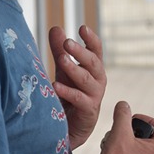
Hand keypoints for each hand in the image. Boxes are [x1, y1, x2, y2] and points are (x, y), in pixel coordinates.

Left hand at [49, 25, 106, 148]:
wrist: (71, 126)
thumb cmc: (69, 93)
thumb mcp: (64, 70)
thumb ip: (60, 50)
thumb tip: (56, 27)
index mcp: (94, 68)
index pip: (96, 50)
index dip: (91, 39)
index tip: (82, 27)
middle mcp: (98, 80)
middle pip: (92, 62)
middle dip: (80, 52)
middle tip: (66, 42)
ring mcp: (95, 95)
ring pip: (87, 79)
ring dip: (74, 68)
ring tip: (61, 59)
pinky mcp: (88, 111)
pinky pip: (79, 99)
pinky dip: (68, 92)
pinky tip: (55, 86)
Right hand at [88, 101, 153, 153]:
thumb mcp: (119, 131)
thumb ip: (123, 114)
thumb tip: (123, 105)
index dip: (146, 119)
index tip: (132, 120)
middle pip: (151, 139)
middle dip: (134, 132)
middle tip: (122, 132)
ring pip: (143, 151)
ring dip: (128, 143)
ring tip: (114, 143)